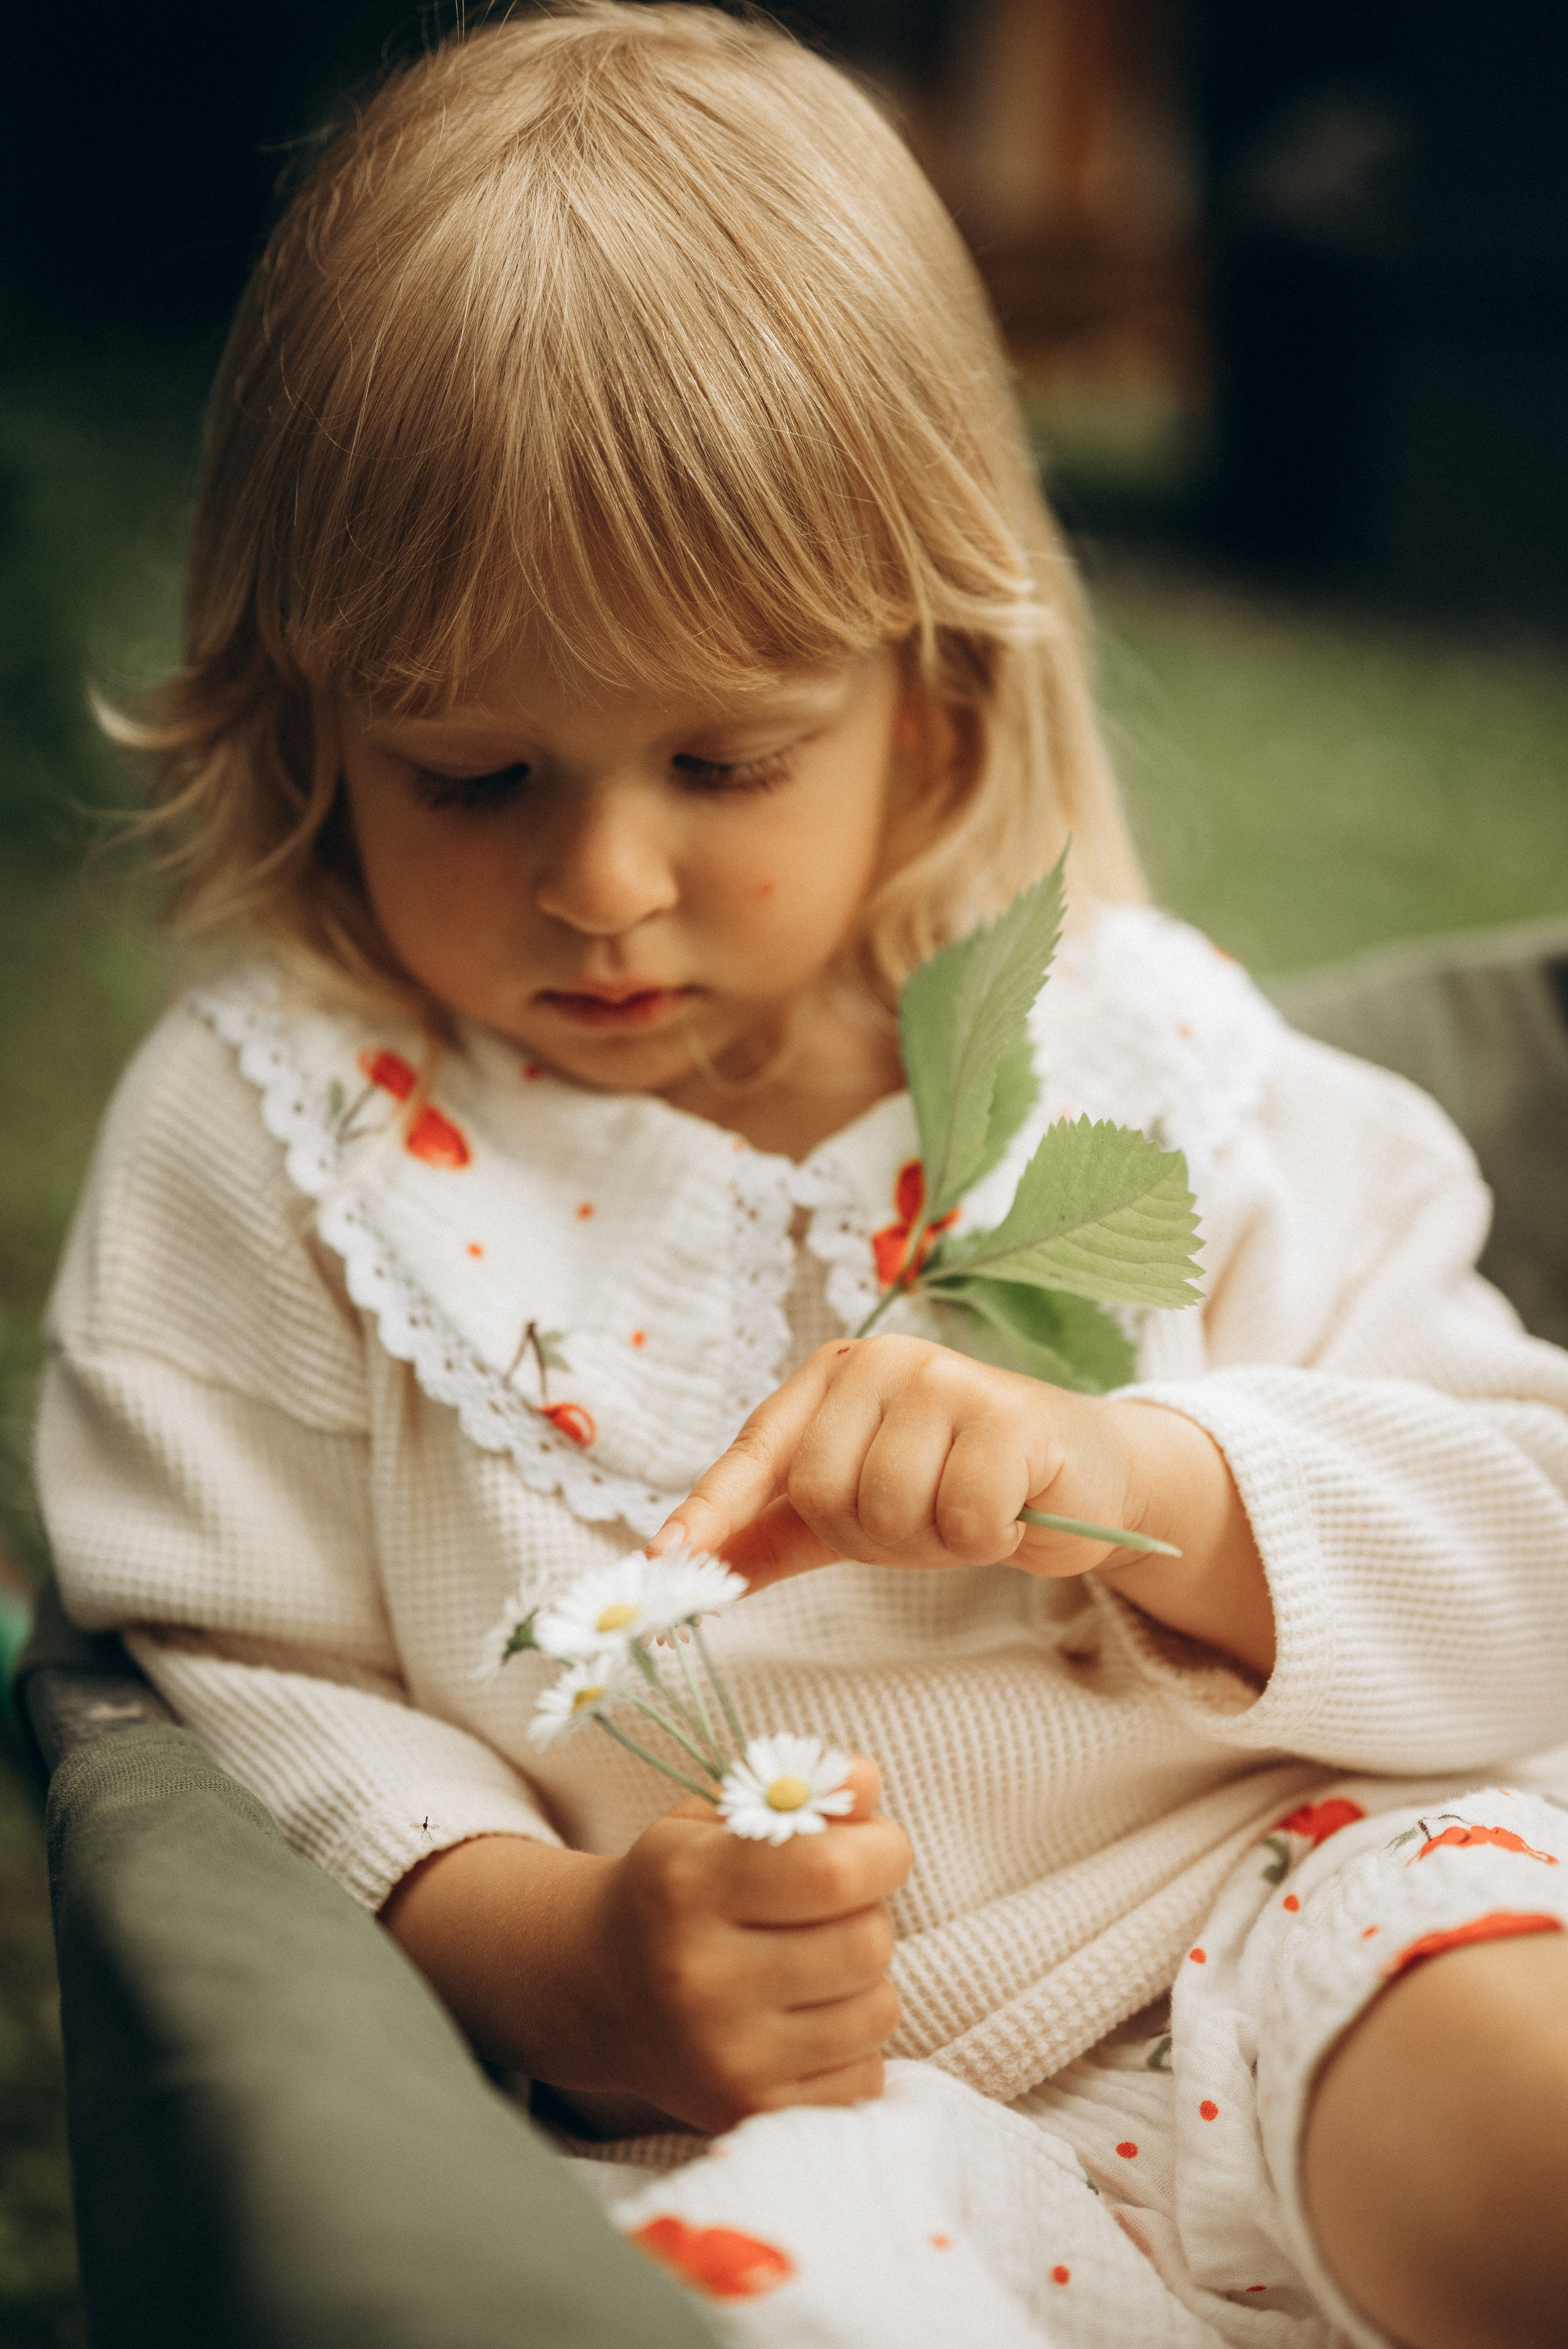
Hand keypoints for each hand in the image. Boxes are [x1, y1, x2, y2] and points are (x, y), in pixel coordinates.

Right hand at [383, 1759, 908, 2135]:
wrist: (597, 1990)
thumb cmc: (675, 1891)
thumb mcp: (718, 1822)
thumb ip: (802, 1796)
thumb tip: (867, 1777)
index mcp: (690, 1884)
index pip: (833, 1870)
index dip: (880, 1850)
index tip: (874, 1847)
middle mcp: (701, 1976)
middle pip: (866, 1943)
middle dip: (871, 1914)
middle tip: (835, 1909)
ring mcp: (724, 2056)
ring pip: (876, 2010)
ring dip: (864, 1981)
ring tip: (813, 1965)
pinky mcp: (747, 2113)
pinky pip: (864, 2075)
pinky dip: (853, 2044)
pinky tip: (805, 2020)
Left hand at [661, 1336, 1146, 1584]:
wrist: (1079, 1476)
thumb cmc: (953, 1484)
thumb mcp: (851, 1512)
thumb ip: (766, 1533)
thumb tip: (671, 1570)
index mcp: (833, 1375)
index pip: (756, 1449)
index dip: (710, 1509)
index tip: (662, 1562)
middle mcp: (883, 1361)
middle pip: (823, 1493)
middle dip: (871, 1536)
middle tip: (925, 1519)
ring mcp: (947, 1379)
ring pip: (890, 1510)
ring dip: (933, 1541)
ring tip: (969, 1510)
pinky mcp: (1008, 1415)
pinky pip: (961, 1519)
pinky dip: (985, 1537)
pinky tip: (1009, 1508)